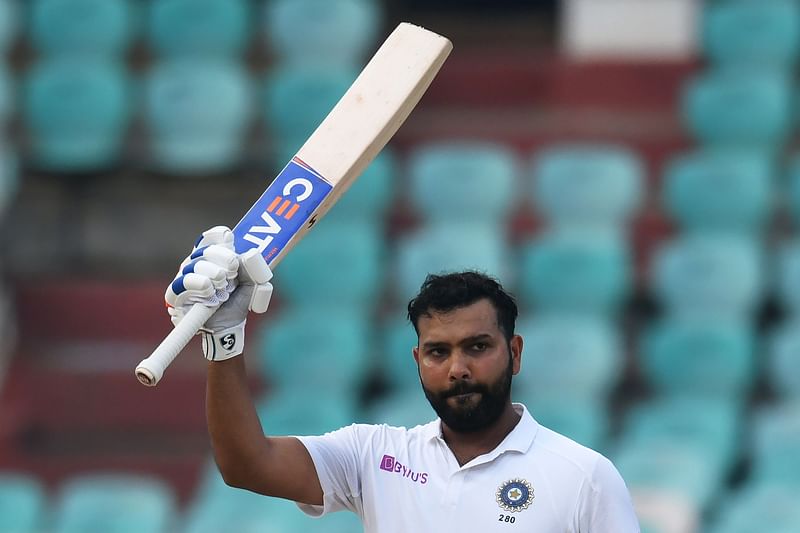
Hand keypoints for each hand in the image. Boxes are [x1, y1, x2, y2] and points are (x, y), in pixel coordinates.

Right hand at [165, 226, 272, 359]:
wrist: (228, 326)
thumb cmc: (236, 302)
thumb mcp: (251, 284)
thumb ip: (251, 268)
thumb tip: (246, 255)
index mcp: (212, 258)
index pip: (210, 238)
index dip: (219, 236)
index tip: (230, 239)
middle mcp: (195, 264)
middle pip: (204, 249)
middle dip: (221, 257)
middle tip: (232, 270)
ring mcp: (184, 277)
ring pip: (194, 264)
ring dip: (212, 272)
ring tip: (222, 285)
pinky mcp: (176, 294)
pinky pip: (182, 283)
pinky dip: (199, 284)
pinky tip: (209, 289)